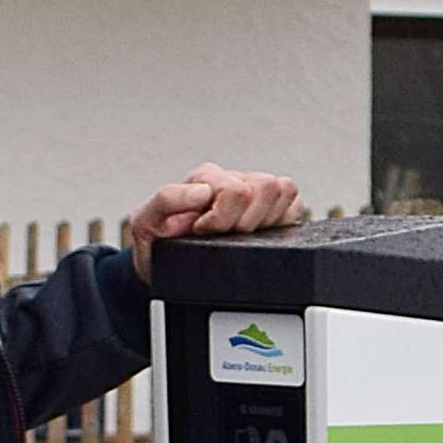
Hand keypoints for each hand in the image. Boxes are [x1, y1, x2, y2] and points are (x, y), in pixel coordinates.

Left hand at [128, 164, 306, 247]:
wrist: (165, 264)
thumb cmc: (157, 243)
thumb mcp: (146, 222)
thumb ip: (167, 199)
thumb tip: (203, 192)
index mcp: (205, 178)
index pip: (237, 189)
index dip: (221, 219)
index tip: (202, 233)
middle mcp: (232, 180)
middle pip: (267, 186)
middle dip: (245, 220)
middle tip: (223, 236)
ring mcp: (254, 194)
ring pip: (285, 189)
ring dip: (264, 219)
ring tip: (239, 236)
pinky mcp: (274, 210)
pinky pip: (296, 204)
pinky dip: (282, 221)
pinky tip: (258, 236)